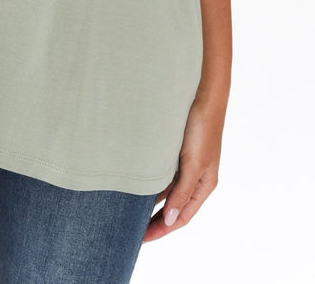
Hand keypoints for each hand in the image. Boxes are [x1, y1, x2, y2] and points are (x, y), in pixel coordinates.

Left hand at [142, 94, 225, 240]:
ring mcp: (186, 164)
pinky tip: (136, 187)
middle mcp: (195, 177)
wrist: (203, 94)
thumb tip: (170, 219)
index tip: (142, 239)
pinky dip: (151, 183)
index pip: (182, 217)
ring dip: (151, 202)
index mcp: (204, 184)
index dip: (163, 229)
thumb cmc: (202, 128)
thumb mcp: (193, 163)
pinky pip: (162, 174)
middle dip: (155, 220)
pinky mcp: (177, 151)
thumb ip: (182, 192)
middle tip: (132, 232)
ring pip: (167, 191)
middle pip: (173, 207)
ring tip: (130, 212)